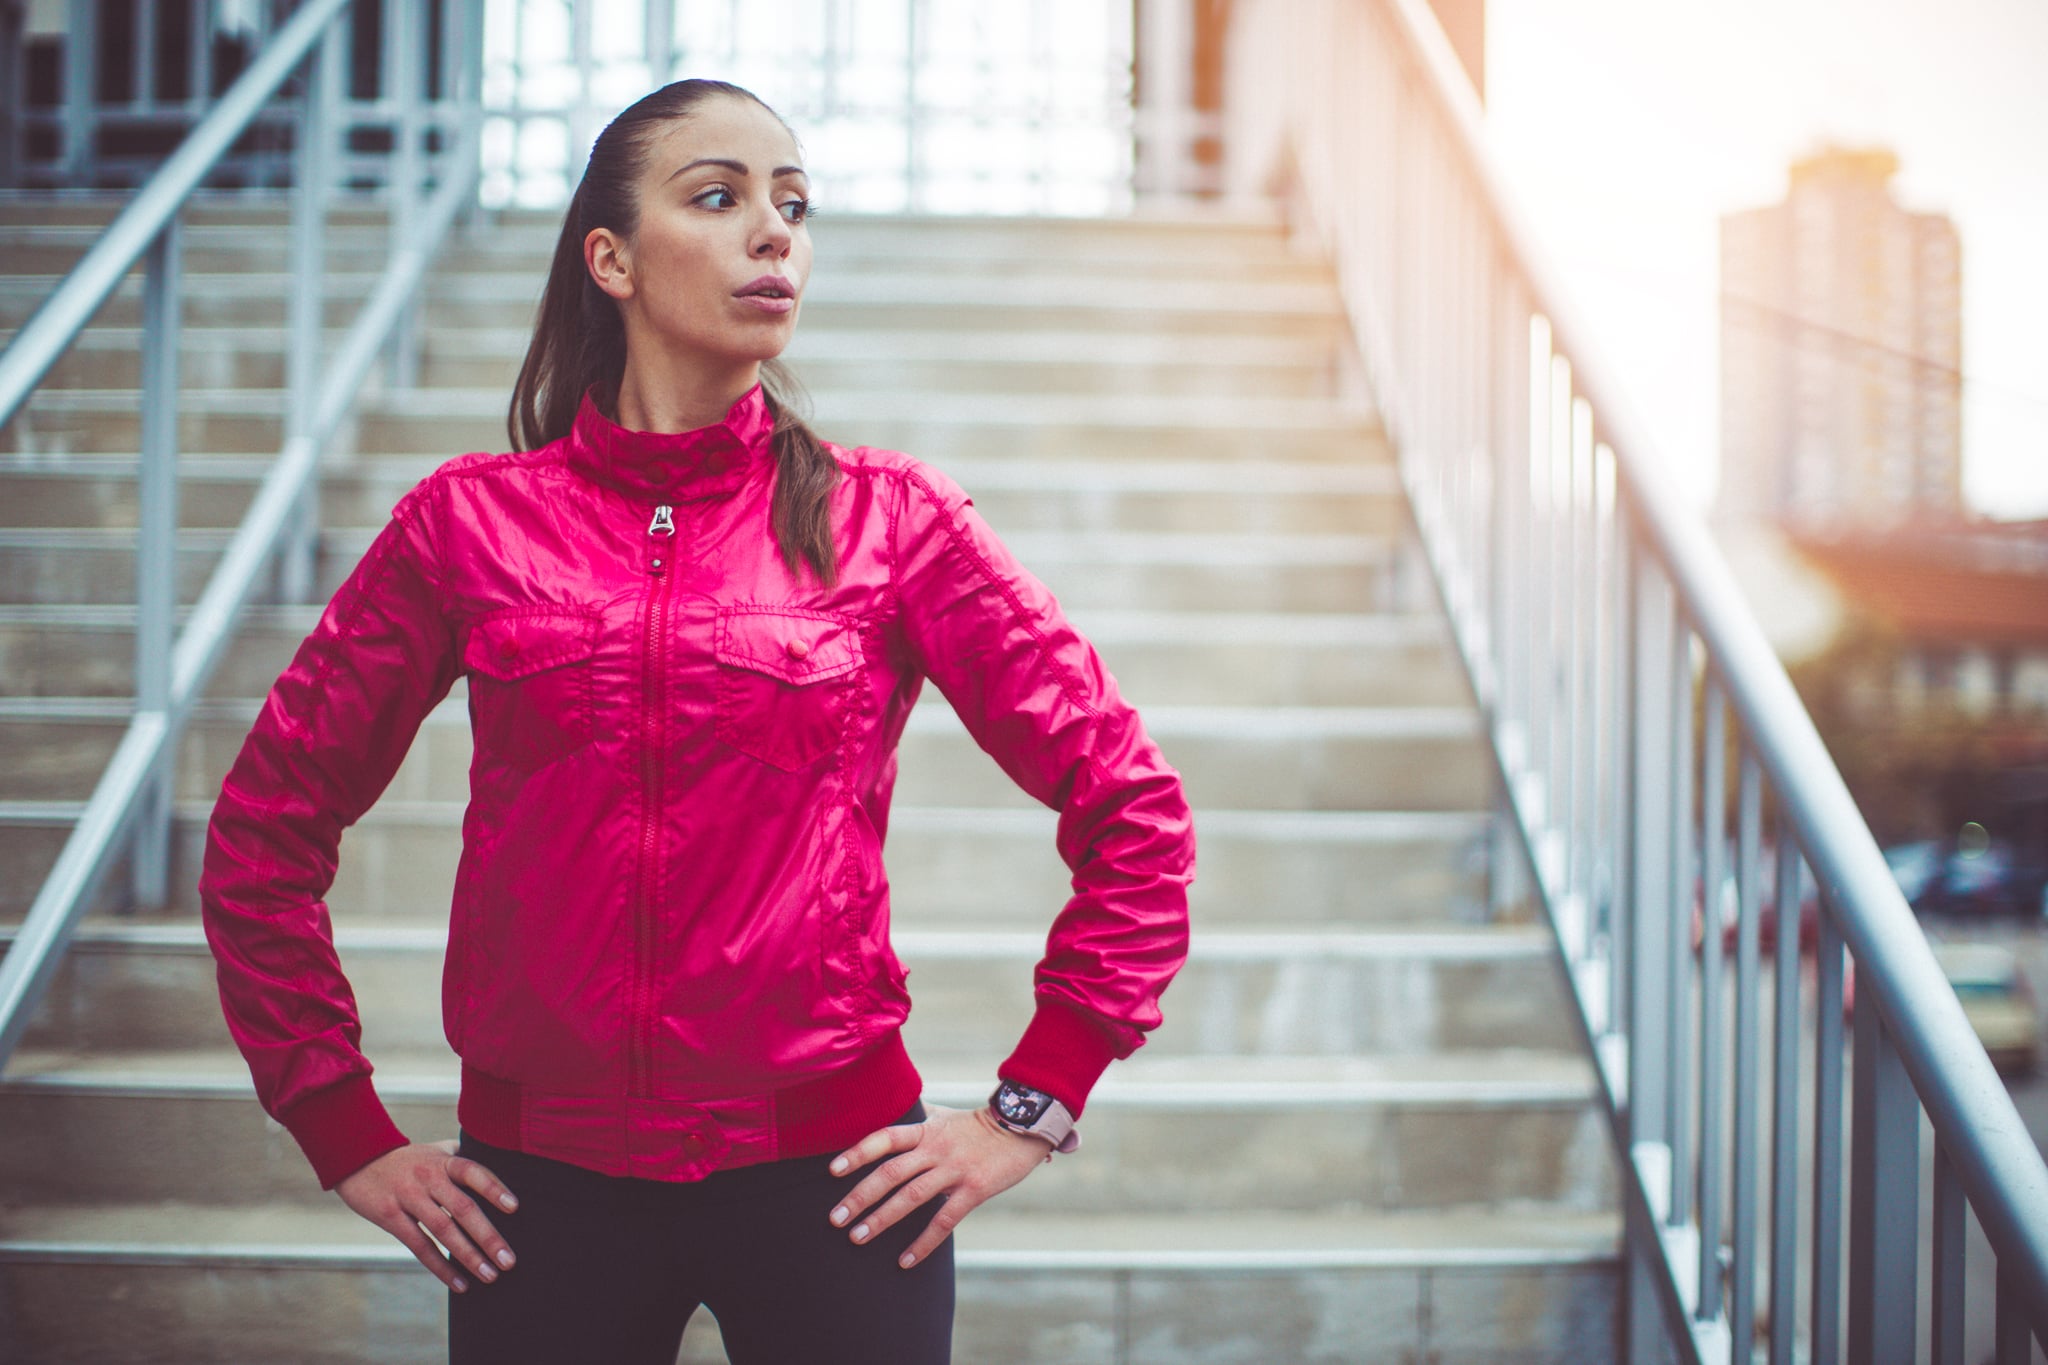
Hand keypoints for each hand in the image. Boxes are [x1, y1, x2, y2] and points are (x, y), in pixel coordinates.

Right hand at [335, 1139, 518, 1292]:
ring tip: (490, 1275)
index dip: (494, 1188)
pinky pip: (419, 1246)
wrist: (358, 1160)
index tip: (515, 1207)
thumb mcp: (434, 1150)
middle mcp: (428, 1178)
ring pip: (442, 1230)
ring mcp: (408, 1198)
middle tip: (508, 1260)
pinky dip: (440, 1267)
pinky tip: (460, 1283)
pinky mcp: (391, 1217)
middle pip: (462, 1208)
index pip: (473, 1172)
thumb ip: (461, 1156)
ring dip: (468, 1256)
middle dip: (488, 1236)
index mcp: (443, 1162)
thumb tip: (494, 1158)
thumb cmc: (407, 1159)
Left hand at [826, 1102, 1051, 1269]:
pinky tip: (905, 1261)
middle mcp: (936, 1148)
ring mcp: (955, 1170)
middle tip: (836, 1218)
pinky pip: (943, 1221)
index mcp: (925, 1129)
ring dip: (881, 1220)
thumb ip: (917, 1117)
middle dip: (859, 1196)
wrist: (1022, 1128)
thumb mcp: (944, 1115)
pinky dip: (922, 1243)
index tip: (833, 1170)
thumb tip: (891, 1110)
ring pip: (911, 1198)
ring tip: (858, 1238)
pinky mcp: (974, 1190)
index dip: (857, 1153)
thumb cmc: (977, 1125)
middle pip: (890, 1172)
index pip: (884, 1138)